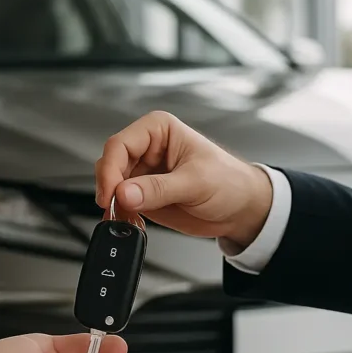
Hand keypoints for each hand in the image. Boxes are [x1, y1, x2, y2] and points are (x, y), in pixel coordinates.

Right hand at [95, 111, 273, 250]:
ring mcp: (143, 173)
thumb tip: (125, 193)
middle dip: (110, 188)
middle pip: (110, 164)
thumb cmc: (229, 182)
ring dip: (114, 204)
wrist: (241, 209)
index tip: (112, 193)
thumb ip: (158, 189)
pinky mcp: (143, 195)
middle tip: (116, 208)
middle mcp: (147, 149)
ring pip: (112, 185)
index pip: (120, 144)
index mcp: (159, 130)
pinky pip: (120, 203)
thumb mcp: (195, 182)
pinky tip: (131, 221)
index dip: (110, 169)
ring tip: (125, 217)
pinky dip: (121, 215)